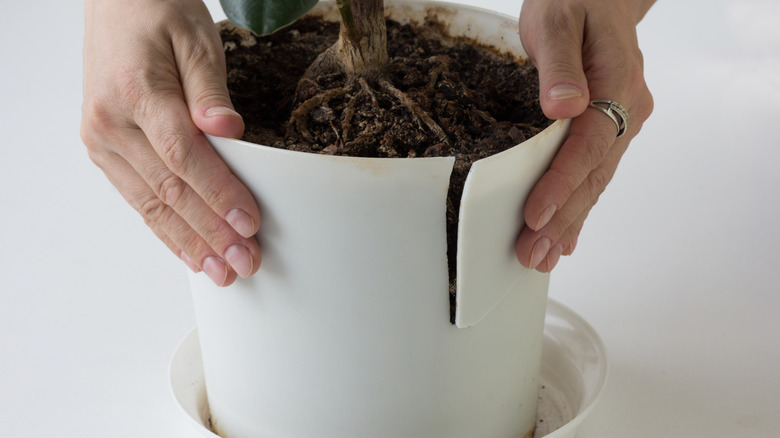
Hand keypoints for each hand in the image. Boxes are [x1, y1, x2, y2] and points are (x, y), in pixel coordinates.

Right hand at [81, 0, 260, 285]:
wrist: (116, 3)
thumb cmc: (158, 14)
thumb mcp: (195, 38)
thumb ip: (210, 89)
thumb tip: (228, 130)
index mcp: (136, 92)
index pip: (184, 156)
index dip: (219, 193)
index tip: (250, 223)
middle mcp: (110, 123)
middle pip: (169, 190)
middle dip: (211, 232)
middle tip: (245, 263)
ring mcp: (102, 141)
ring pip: (151, 204)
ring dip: (191, 243)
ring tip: (223, 272)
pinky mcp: (105, 151)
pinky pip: (138, 199)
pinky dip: (166, 230)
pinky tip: (191, 253)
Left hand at [516, 0, 654, 271]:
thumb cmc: (575, 2)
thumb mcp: (559, 20)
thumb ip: (560, 64)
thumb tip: (563, 106)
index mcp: (618, 84)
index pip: (588, 145)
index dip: (561, 184)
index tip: (535, 215)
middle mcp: (626, 109)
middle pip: (593, 174)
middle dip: (561, 218)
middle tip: (531, 254)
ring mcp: (621, 122)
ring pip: (595, 180)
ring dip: (569, 221)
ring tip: (542, 256)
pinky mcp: (608, 129)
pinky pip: (595, 173)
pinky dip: (579, 206)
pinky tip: (566, 236)